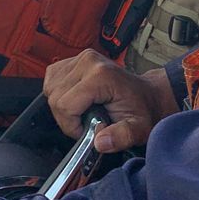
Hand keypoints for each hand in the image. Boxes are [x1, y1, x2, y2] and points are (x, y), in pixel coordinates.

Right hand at [43, 50, 179, 152]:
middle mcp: (88, 62)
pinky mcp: (73, 59)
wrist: (148, 94)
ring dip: (61, 106)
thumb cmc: (142, 110)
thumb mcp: (138, 129)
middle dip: (67, 118)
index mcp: (102, 76)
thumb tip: (99, 142)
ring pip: (50, 88)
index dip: (71, 126)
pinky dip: (58, 93)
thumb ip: (121, 137)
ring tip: (81, 112)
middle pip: (55, 98)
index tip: (87, 132)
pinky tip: (75, 100)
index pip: (65, 105)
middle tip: (86, 124)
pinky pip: (52, 79)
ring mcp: (80, 57)